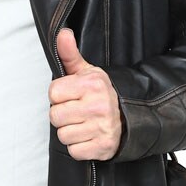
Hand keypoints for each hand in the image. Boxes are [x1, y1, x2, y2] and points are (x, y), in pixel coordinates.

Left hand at [48, 28, 121, 160]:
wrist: (131, 118)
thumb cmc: (102, 95)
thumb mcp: (88, 72)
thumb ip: (69, 54)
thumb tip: (62, 34)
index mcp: (92, 85)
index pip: (53, 93)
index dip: (59, 96)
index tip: (71, 96)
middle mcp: (98, 106)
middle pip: (55, 116)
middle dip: (63, 116)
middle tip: (77, 112)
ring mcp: (102, 128)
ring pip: (63, 136)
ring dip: (70, 133)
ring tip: (84, 125)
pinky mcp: (103, 147)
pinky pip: (74, 151)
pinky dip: (79, 147)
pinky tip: (89, 137)